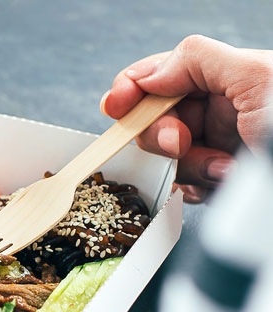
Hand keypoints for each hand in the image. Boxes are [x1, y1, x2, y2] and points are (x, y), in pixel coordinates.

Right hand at [101, 35, 272, 202]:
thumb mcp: (256, 76)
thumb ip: (197, 61)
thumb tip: (148, 74)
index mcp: (227, 77)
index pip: (160, 75)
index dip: (131, 88)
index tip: (117, 104)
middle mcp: (219, 110)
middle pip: (154, 118)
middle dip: (160, 133)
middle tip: (180, 143)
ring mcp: (217, 147)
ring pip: (167, 157)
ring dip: (189, 165)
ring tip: (224, 168)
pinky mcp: (219, 182)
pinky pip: (182, 186)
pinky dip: (196, 188)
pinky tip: (222, 184)